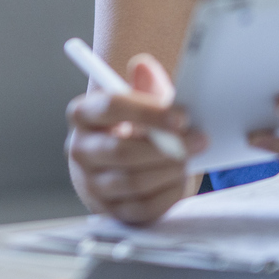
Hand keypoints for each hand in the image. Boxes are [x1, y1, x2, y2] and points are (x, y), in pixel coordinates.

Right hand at [65, 53, 206, 225]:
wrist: (119, 165)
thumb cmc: (132, 127)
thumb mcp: (139, 102)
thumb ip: (145, 85)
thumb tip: (143, 66)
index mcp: (83, 114)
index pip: (110, 107)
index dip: (148, 112)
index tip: (182, 115)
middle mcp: (80, 150)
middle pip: (121, 151)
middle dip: (167, 147)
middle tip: (198, 140)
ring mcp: (92, 184)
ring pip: (134, 182)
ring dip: (170, 170)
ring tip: (190, 158)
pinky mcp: (111, 211)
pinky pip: (143, 208)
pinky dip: (169, 194)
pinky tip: (180, 179)